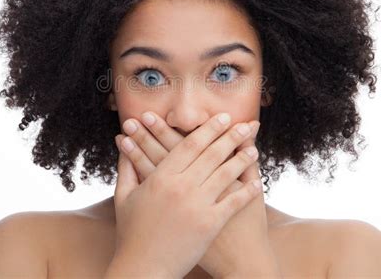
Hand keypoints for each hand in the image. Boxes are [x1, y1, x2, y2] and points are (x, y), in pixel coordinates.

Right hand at [112, 113, 262, 278]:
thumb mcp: (124, 198)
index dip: (208, 129)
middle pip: (211, 153)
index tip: (222, 117)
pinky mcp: (209, 225)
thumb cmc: (131, 234)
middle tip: (243, 123)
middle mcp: (180, 187)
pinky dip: (247, 191)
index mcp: (160, 178)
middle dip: (230, 135)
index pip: (189, 144)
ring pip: (225, 174)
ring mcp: (197, 206)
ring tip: (254, 148)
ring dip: (242, 158)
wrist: (142, 270)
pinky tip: (258, 182)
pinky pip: (233, 202)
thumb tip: (122, 146)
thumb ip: (125, 169)